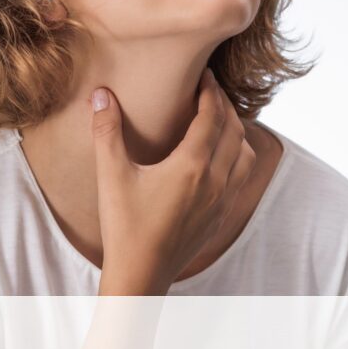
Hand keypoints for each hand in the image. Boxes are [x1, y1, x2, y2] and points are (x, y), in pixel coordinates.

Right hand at [90, 68, 255, 294]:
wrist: (142, 275)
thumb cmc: (125, 226)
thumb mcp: (112, 175)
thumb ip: (107, 131)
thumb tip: (101, 94)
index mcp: (193, 165)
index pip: (213, 115)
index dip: (211, 90)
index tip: (204, 73)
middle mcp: (216, 180)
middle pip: (234, 129)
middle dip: (225, 104)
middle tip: (210, 89)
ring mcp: (223, 200)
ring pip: (245, 153)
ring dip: (236, 130)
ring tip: (219, 119)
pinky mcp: (222, 216)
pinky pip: (243, 177)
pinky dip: (238, 155)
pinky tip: (222, 156)